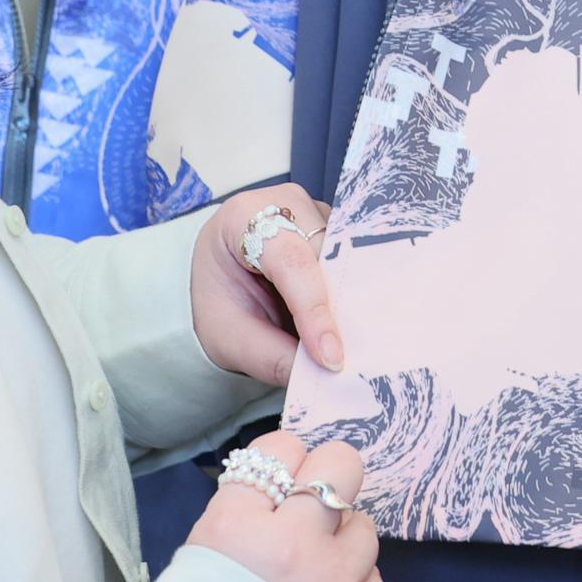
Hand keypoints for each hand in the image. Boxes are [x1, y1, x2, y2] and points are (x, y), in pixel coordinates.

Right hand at [185, 430, 386, 581]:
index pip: (280, 448)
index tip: (280, 481)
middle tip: (316, 505)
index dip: (283, 462)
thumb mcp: (194, 568)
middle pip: (340, 464)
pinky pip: (374, 576)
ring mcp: (335, 580)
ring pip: (364, 525)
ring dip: (343, 542)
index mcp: (235, 526)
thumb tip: (275, 495)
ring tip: (319, 573)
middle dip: (330, 477)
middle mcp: (292, 542)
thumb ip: (237, 524)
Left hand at [190, 184, 342, 386]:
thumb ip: (271, 357)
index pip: (290, 262)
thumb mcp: (230, 338)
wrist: (222, 283)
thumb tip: (323, 378)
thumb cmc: (220, 301)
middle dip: (342, 305)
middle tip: (355, 357)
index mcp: (242, 217)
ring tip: (361, 346)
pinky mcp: (339, 228)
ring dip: (355, 300)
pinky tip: (360, 326)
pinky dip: (359, 294)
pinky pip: (359, 259)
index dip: (314, 311)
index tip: (332, 358)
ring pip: (351, 254)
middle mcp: (285, 203)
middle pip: (328, 252)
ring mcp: (317, 211)